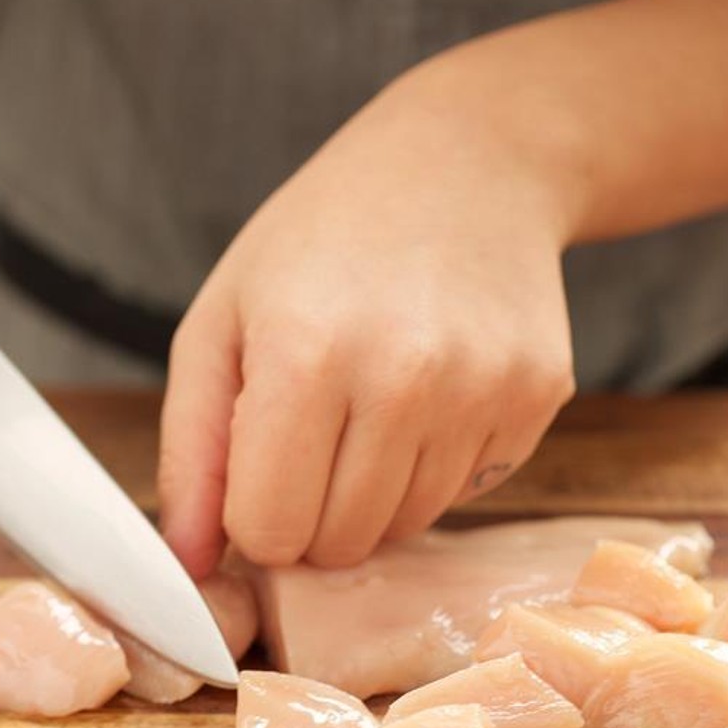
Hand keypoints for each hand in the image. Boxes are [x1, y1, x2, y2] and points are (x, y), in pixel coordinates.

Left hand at [158, 57, 577, 576]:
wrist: (467, 162)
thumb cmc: (320, 242)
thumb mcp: (220, 322)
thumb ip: (192, 451)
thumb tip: (191, 565)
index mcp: (304, 354)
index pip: (270, 531)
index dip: (253, 516)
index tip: (259, 470)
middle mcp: (403, 378)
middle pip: (338, 544)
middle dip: (311, 513)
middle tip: (312, 435)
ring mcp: (482, 391)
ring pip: (404, 528)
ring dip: (372, 494)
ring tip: (369, 403)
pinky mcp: (536, 399)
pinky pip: (464, 494)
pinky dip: (433, 467)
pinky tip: (428, 392)